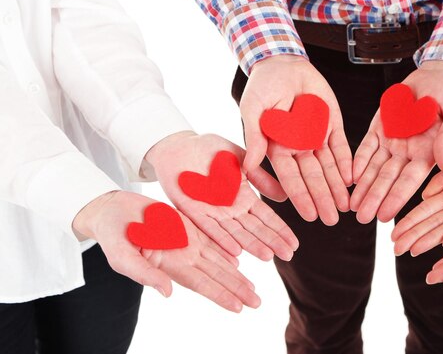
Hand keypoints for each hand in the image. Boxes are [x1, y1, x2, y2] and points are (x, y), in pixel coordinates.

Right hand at [73, 191, 260, 312]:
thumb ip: (145, 274)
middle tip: (257, 302)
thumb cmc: (112, 234)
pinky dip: (226, 251)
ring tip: (253, 288)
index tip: (239, 306)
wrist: (112, 209)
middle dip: (237, 289)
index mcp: (170, 265)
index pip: (201, 284)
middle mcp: (183, 257)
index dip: (220, 295)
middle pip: (216, 275)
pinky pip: (212, 240)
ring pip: (218, 260)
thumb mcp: (123, 256)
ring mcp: (187, 242)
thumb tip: (167, 293)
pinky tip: (240, 260)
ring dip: (236, 275)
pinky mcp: (188, 227)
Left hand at [145, 131, 298, 261]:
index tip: (295, 244)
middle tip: (289, 256)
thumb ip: (260, 177)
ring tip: (268, 257)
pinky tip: (236, 252)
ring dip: (252, 245)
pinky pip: (210, 228)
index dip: (280, 230)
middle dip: (272, 242)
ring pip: (236, 233)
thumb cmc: (210, 150)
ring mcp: (213, 212)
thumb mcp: (241, 160)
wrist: (180, 145)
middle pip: (255, 229)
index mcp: (243, 196)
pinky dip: (223, 240)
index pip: (266, 217)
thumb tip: (285, 195)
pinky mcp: (194, 212)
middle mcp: (230, 209)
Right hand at [242, 55, 352, 225]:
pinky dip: (347, 162)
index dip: (300, 197)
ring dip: (337, 187)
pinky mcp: (332, 125)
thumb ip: (254, 137)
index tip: (308, 216)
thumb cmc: (263, 86)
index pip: (290, 178)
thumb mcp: (253, 109)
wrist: (284, 63)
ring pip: (329, 167)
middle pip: (313, 178)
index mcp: (278, 148)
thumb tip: (248, 166)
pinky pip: (341, 147)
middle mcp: (299, 147)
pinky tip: (352, 180)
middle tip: (332, 219)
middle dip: (322, 198)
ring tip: (345, 207)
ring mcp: (317, 137)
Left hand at [351, 61, 442, 222]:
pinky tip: (349, 177)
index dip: (397, 198)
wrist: (437, 75)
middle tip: (361, 218)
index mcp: (429, 153)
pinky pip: (365, 147)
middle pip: (388, 179)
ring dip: (363, 187)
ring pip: (374, 168)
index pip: (410, 181)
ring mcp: (392, 141)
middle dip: (374, 198)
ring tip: (351, 205)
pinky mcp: (379, 128)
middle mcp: (408, 152)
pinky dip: (357, 161)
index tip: (385, 216)